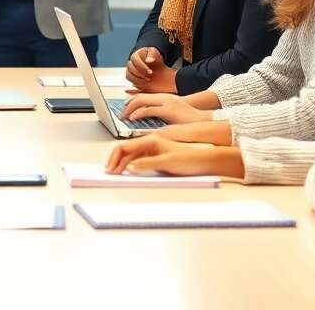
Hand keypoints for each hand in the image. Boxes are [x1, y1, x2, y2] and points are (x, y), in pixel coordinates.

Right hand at [105, 135, 223, 175]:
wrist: (204, 161)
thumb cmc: (190, 158)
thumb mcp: (167, 162)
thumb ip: (147, 164)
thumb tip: (131, 167)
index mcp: (150, 140)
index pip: (125, 147)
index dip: (115, 158)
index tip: (110, 168)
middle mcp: (149, 144)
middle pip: (126, 151)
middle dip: (116, 161)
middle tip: (110, 173)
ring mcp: (152, 151)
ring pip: (131, 156)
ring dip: (122, 164)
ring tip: (116, 174)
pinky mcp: (156, 158)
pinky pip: (139, 161)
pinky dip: (131, 166)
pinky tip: (129, 172)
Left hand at [120, 93, 208, 124]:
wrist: (205, 121)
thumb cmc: (190, 120)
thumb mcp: (172, 115)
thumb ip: (160, 114)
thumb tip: (148, 120)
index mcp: (164, 98)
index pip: (143, 96)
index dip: (131, 102)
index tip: (125, 110)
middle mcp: (164, 97)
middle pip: (139, 97)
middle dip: (128, 105)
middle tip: (122, 115)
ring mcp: (167, 102)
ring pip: (141, 101)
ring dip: (130, 109)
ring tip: (124, 117)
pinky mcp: (168, 110)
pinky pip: (149, 110)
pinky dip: (138, 113)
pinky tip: (133, 118)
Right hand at [125, 48, 175, 92]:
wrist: (154, 65)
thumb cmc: (153, 57)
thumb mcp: (154, 53)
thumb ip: (152, 55)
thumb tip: (148, 61)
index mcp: (135, 55)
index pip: (135, 60)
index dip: (142, 66)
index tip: (151, 72)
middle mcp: (131, 63)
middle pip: (131, 68)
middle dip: (140, 74)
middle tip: (149, 78)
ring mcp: (129, 70)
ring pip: (129, 75)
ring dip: (137, 79)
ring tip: (147, 81)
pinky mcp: (131, 76)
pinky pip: (130, 80)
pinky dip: (137, 83)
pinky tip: (144, 83)